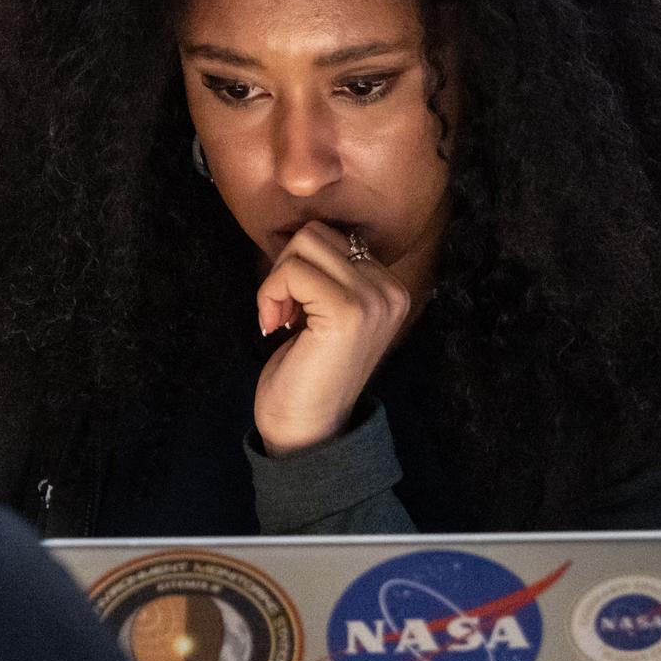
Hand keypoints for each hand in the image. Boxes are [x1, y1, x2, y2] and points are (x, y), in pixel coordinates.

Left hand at [253, 221, 410, 455]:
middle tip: (284, 312)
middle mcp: (390, 291)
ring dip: (277, 280)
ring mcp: (373, 301)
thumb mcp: (323, 311)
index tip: (294, 308)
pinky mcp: (347, 312)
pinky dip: (270, 294)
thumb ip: (326, 272)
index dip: (298, 266)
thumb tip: (300, 231)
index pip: (332, 236)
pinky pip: (292, 271)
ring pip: (303, 244)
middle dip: (286, 268)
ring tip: (282, 318)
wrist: (305, 430)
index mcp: (389, 288)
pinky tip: (274, 327)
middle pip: (317, 233)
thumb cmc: (305, 371)